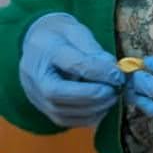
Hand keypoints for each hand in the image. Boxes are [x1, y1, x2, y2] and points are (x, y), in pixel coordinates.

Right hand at [18, 13, 122, 127]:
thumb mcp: (76, 31)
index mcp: (43, 51)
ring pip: (64, 112)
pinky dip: (88, 117)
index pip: (72, 65)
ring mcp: (37, 97)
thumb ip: (93, 50)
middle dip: (94, 94)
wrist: (39, 44)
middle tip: (116, 89)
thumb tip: (113, 71)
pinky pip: (67, 121)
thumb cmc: (60, 36)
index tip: (118, 75)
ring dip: (94, 108)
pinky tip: (102, 106)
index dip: (99, 72)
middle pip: (61, 94)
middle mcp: (34, 78)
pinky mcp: (45, 110)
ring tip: (112, 96)